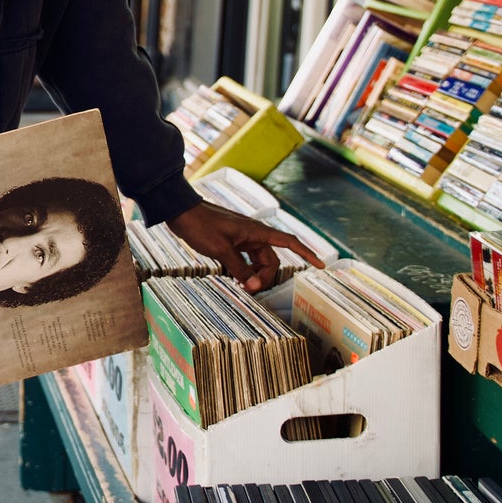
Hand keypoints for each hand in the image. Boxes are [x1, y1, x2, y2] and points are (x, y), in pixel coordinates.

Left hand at [167, 199, 320, 293]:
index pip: (289, 242)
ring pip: (258, 261)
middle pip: (270, 259)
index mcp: (256, 231)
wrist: (180, 212)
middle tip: (250, 289)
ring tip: (243, 286)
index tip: (320, 265)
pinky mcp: (231, 242)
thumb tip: (254, 286)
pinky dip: (244, 270)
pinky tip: (237, 278)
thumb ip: (239, 268)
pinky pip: (245, 259)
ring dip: (254, 275)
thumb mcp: (221, 250)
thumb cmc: (201, 225)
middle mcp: (253, 234)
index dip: (306, 253)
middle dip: (265, 276)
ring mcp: (242, 238)